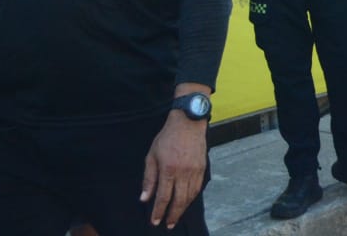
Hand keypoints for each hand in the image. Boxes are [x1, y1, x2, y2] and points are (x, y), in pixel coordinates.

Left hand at [140, 109, 206, 228]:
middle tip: (168, 225)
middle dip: (173, 215)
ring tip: (176, 216)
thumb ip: (149, 178)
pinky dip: (192, 198)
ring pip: (190, 196)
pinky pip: (198, 188)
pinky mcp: (202, 167)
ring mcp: (195, 170)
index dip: (158, 211)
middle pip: (179, 200)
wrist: (189, 122)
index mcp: (168, 169)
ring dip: (183, 208)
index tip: (155, 221)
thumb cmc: (167, 137)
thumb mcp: (151, 156)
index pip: (163, 197)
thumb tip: (144, 198)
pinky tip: (186, 202)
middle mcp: (183, 172)